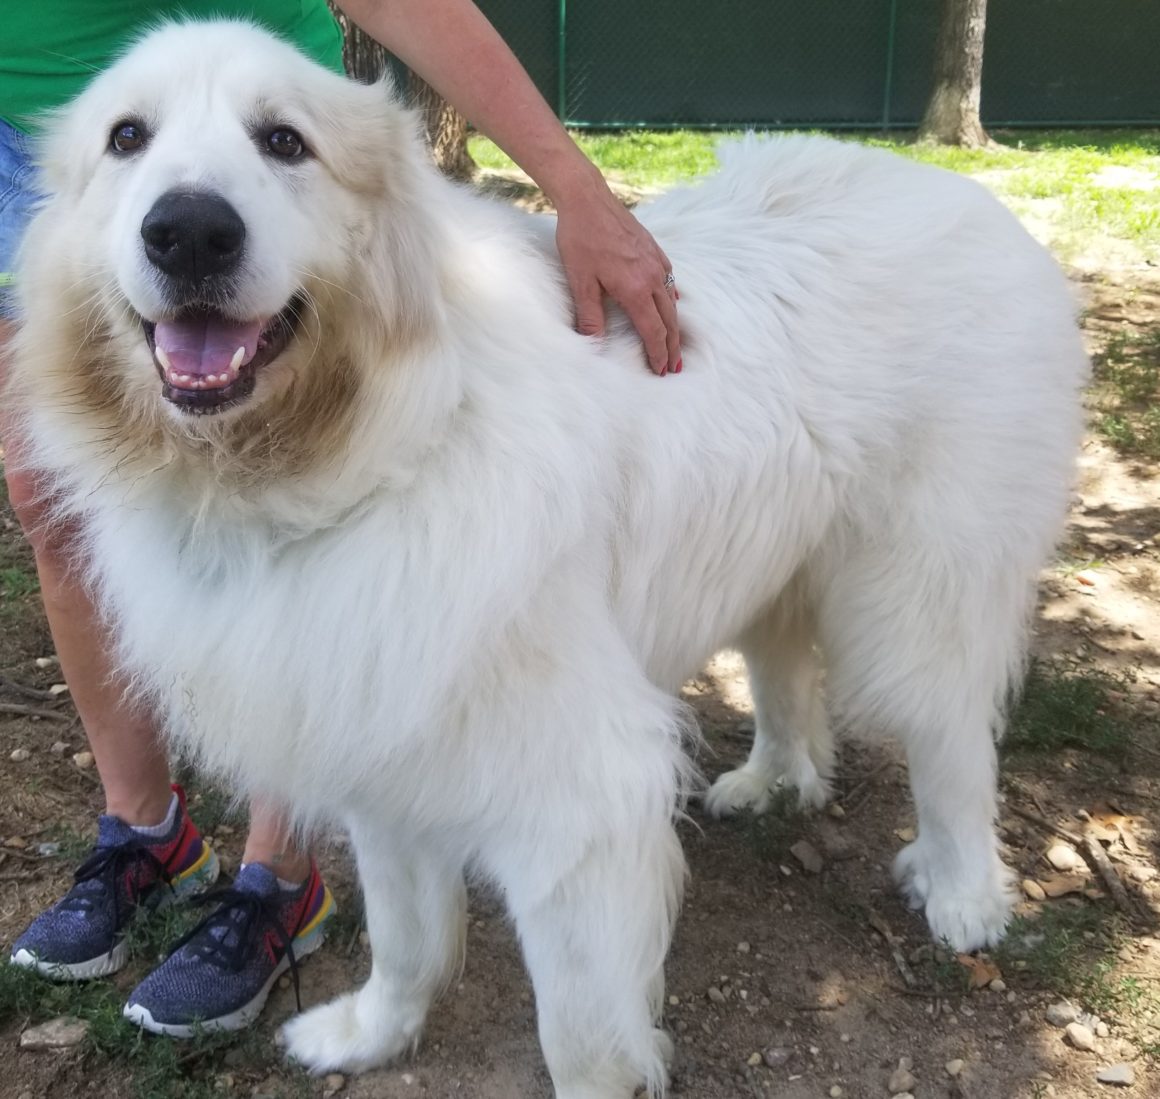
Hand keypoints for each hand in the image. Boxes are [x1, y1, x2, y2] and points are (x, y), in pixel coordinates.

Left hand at [554, 182, 681, 374]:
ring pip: (671, 302)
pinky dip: (672, 299)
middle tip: (675, 368)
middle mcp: (652, 277)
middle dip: (672, 346)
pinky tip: (672, 303)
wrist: (587, 199)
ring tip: (675, 344)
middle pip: (668, 320)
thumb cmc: (580, 239)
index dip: (658, 354)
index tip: (661, 371)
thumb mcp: (581, 283)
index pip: (653, 331)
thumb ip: (590, 317)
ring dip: (674, 326)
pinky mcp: (654, 250)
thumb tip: (594, 346)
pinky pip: (669, 281)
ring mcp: (656, 262)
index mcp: (635, 289)